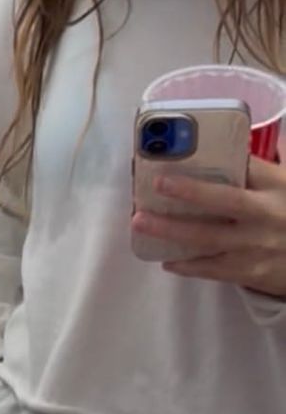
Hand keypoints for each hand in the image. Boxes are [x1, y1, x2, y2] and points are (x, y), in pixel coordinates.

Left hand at [132, 157, 285, 295]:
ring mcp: (255, 246)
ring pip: (208, 238)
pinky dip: (187, 266)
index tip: (189, 146)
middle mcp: (265, 215)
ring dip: (172, 231)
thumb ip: (266, 167)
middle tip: (157, 184)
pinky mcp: (248, 272)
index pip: (247, 166)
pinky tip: (167, 260)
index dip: (220, 155)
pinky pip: (211, 269)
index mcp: (276, 189)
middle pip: (224, 200)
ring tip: (141, 223)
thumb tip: (243, 141)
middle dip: (190, 191)